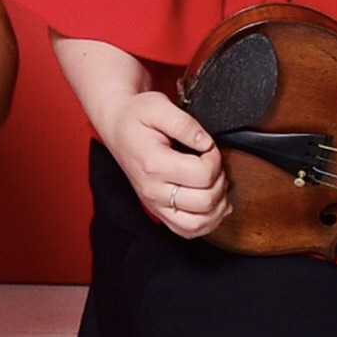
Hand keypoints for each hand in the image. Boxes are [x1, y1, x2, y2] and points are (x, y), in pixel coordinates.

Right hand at [108, 88, 230, 238]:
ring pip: (198, 225)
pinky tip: (213, 205)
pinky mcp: (158, 210)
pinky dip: (207, 222)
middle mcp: (153, 190)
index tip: (208, 146)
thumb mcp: (159, 106)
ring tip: (215, 184)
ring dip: (217, 206)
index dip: (215, 158)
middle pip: (205, 201)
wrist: (116, 125)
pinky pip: (187, 231)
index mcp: (154, 164)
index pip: (202, 175)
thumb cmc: (136, 116)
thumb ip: (185, 124)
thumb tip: (206, 144)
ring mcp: (155, 203)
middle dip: (219, 180)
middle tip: (213, 163)